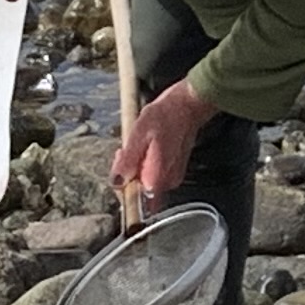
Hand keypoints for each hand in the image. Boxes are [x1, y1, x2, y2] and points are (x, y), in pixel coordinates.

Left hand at [112, 75, 213, 204]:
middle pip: (138, 191)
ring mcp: (172, 178)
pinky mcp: (173, 171)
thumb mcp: (139, 134)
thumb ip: (128, 162)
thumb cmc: (166, 116)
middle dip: (127, 172)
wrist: (187, 106)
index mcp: (158, 178)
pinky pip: (152, 174)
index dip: (121, 183)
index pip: (133, 199)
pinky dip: (144, 163)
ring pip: (144, 181)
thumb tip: (117, 182)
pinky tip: (145, 146)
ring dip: (135, 166)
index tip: (120, 166)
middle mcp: (167, 183)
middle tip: (126, 150)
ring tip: (137, 144)